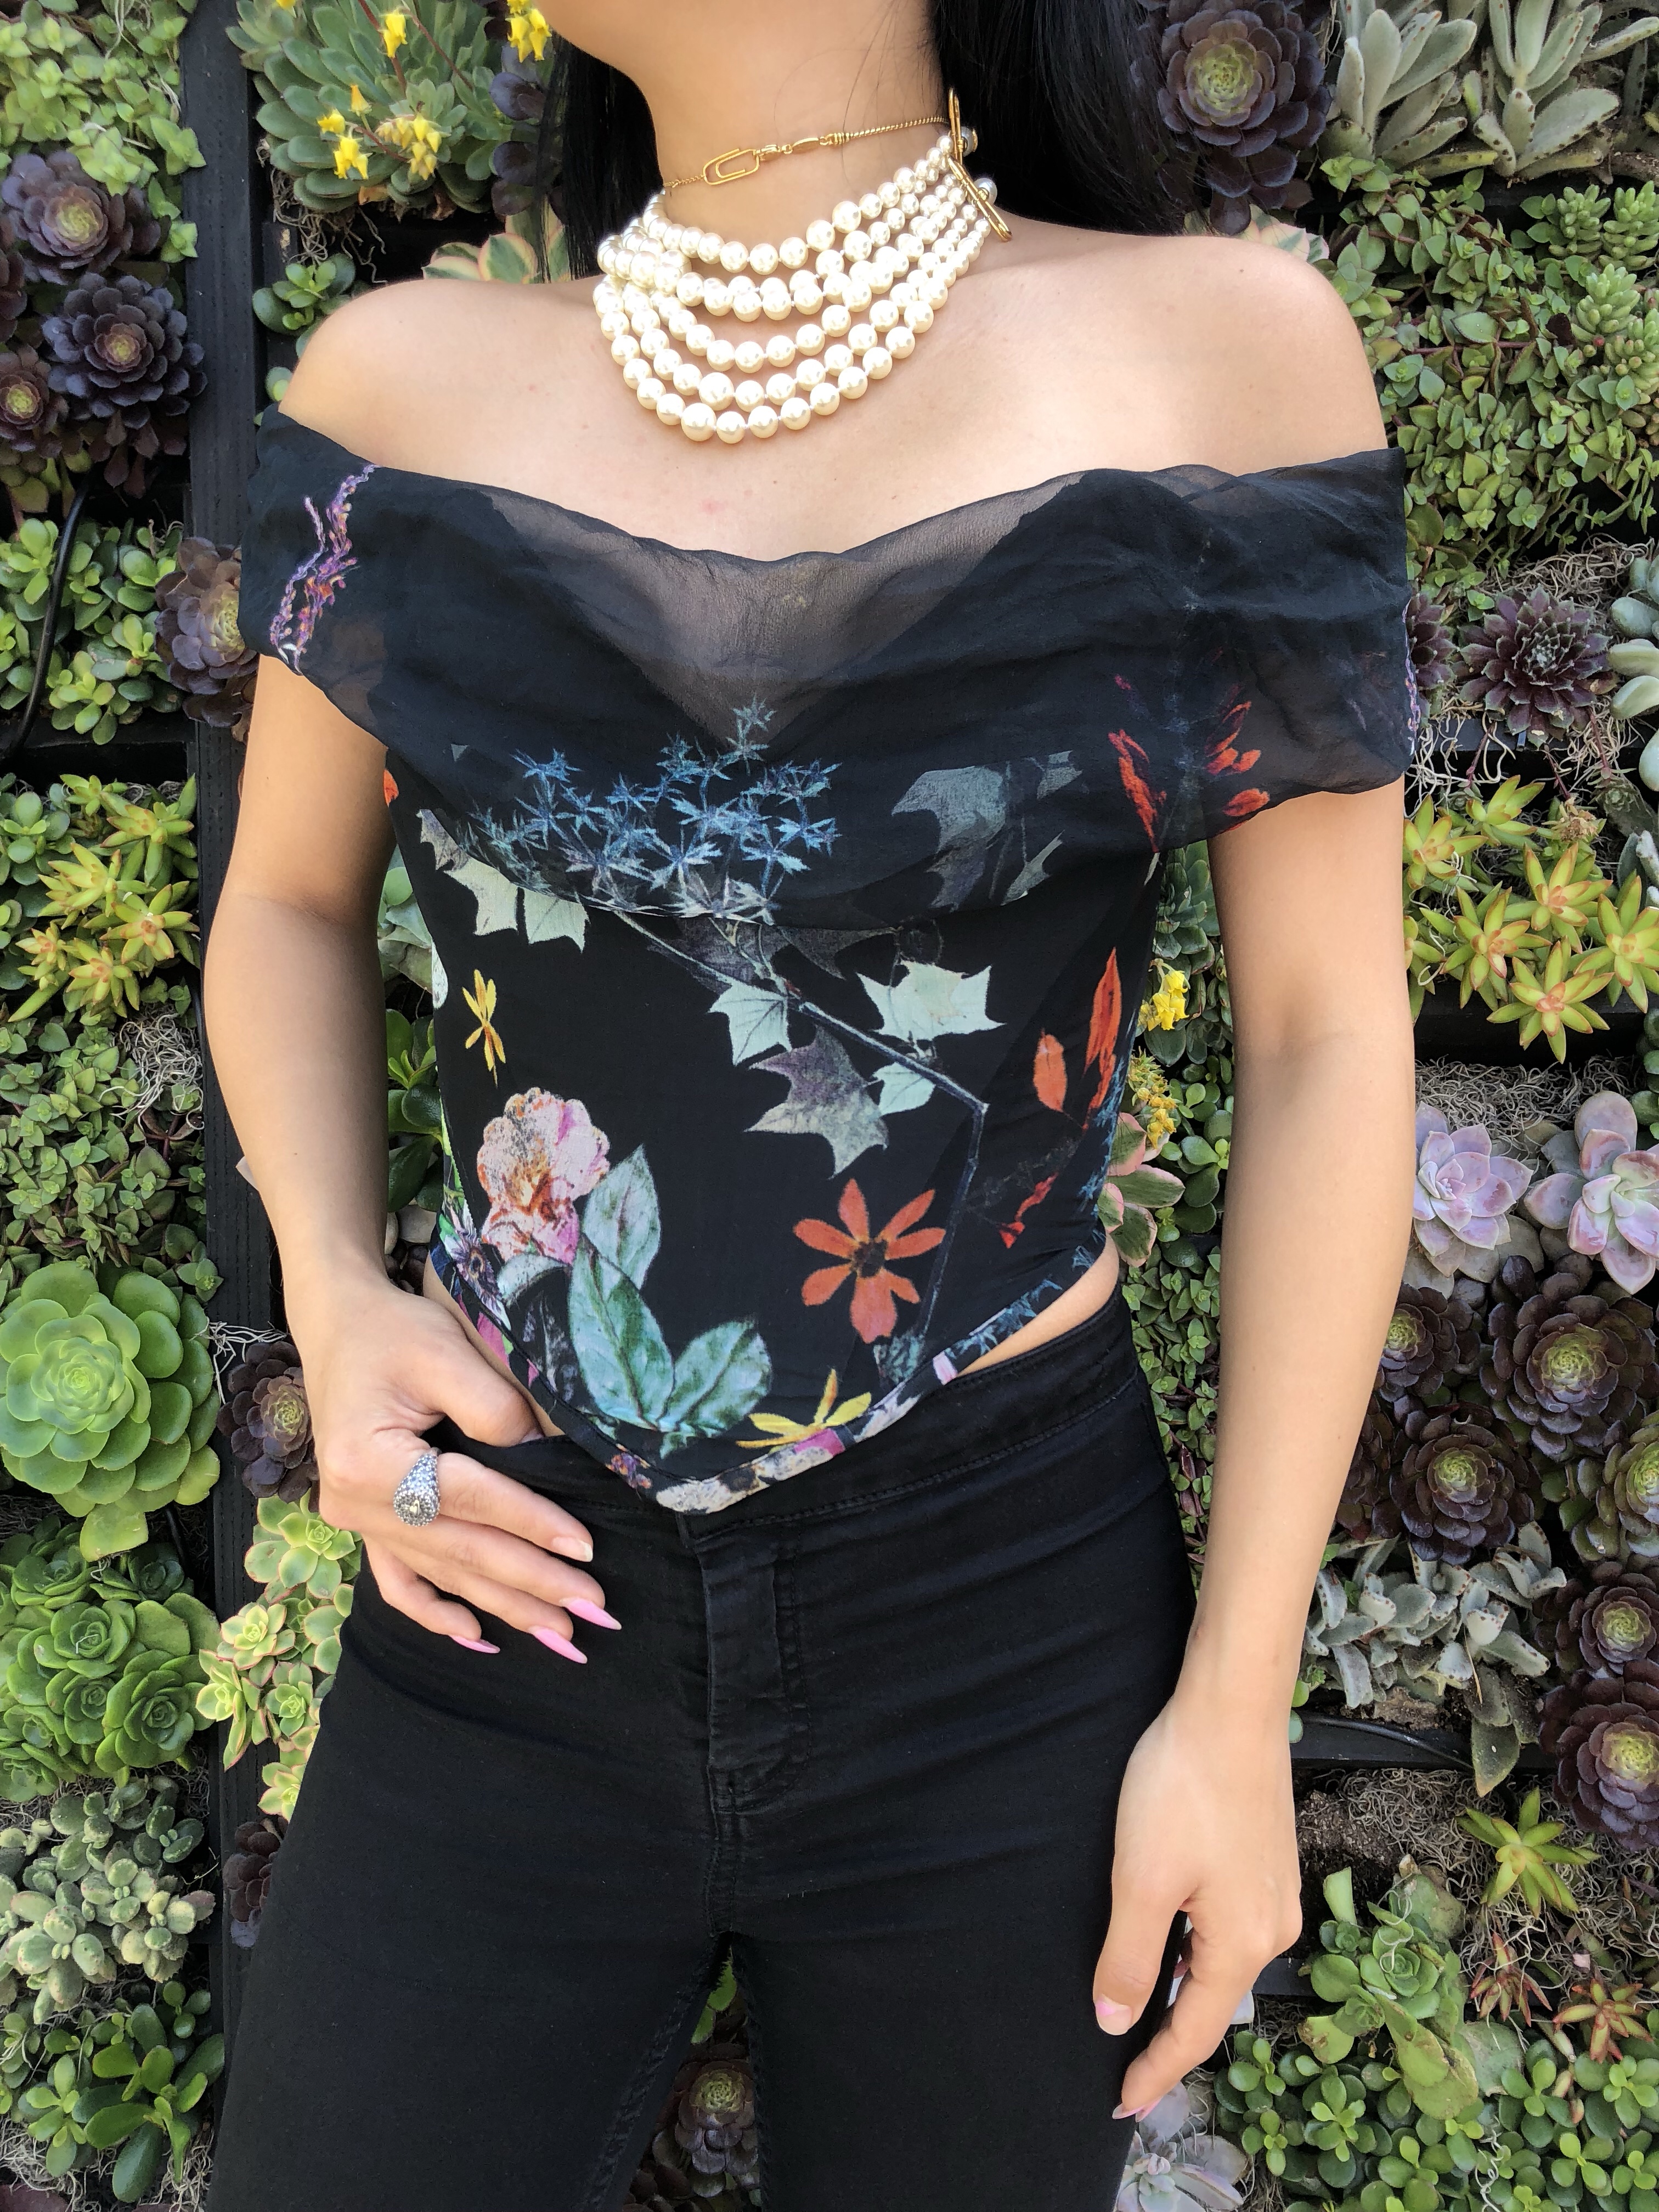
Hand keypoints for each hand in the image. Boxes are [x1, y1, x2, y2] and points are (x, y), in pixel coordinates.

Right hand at [289, 1266, 613, 1658]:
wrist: (337, 1324)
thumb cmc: (392, 1330)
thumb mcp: (444, 1352)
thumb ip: (493, 1408)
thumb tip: (541, 1457)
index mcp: (369, 1462)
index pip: (470, 1500)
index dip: (531, 1523)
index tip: (586, 1549)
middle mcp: (354, 1503)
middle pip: (459, 1550)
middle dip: (531, 1583)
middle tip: (593, 1610)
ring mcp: (354, 1519)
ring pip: (440, 1573)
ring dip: (502, 1605)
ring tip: (559, 1633)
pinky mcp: (362, 1520)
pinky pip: (399, 1580)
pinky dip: (435, 1612)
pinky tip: (476, 1637)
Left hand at [1093, 1686, 1299, 2113]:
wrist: (1230, 1707)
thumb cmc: (1185, 1787)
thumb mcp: (1142, 1880)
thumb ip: (1130, 1958)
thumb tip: (1115, 2022)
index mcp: (1244, 1943)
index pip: (1195, 2031)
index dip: (1155, 2070)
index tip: (1120, 2103)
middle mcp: (1272, 1927)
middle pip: (1213, 2001)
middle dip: (1170, 2036)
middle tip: (1125, 2068)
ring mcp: (1275, 1892)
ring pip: (1220, 1962)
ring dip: (1182, 1989)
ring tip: (1142, 2012)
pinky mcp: (1267, 1861)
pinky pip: (1227, 1928)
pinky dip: (1194, 1949)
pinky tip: (1169, 1940)